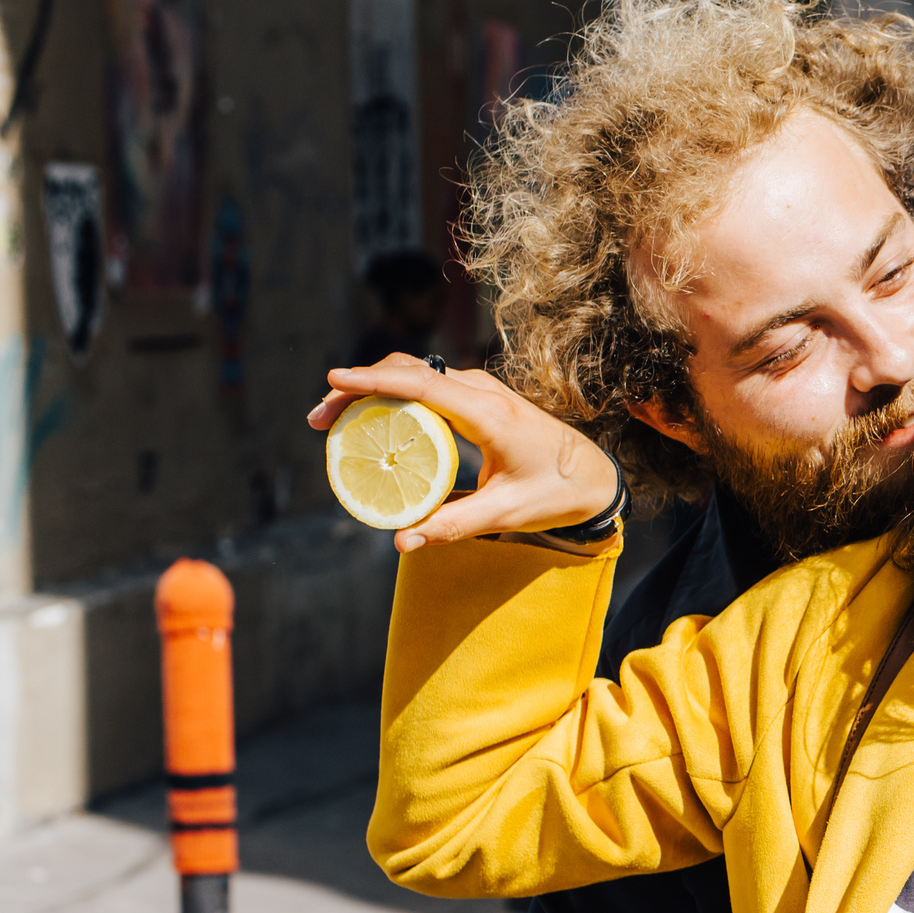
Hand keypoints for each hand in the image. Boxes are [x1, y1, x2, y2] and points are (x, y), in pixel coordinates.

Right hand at [306, 353, 620, 552]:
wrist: (594, 476)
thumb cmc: (556, 493)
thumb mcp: (506, 514)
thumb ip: (453, 526)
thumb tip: (401, 541)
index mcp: (489, 414)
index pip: (421, 385)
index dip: (373, 381)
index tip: (333, 380)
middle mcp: (484, 392)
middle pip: (408, 372)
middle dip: (358, 387)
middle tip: (319, 420)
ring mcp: (482, 390)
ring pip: (416, 373)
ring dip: (373, 388)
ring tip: (334, 419)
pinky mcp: (479, 397)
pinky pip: (428, 385)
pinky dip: (394, 393)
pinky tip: (372, 418)